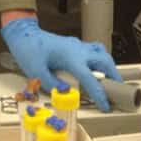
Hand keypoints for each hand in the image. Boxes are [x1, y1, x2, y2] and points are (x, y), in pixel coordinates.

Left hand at [1, 17, 121, 111]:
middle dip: (114, 76)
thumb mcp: (37, 73)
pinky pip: (93, 50)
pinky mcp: (75, 44)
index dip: (100, 94)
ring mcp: (77, 45)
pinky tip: (96, 68)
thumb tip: (67, 93)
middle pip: (105, 61)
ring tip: (110, 81)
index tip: (106, 106)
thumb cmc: (28, 50)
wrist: (23, 34)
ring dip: (109, 67)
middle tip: (117, 91)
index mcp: (71, 58)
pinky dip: (100, 59)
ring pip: (102, 53)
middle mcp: (78, 50)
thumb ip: (53, 85)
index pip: (91, 79)